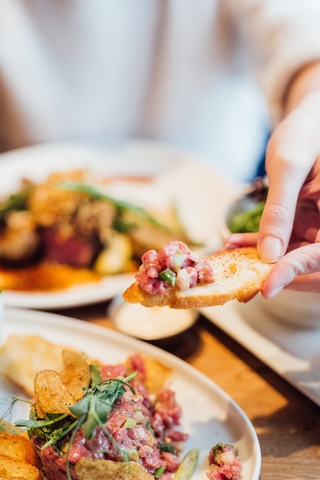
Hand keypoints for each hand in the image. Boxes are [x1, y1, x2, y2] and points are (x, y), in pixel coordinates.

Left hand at [226, 65, 319, 297]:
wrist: (308, 119)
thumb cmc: (304, 132)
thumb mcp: (288, 167)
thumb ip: (279, 211)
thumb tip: (268, 255)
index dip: (293, 273)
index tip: (265, 287)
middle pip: (310, 265)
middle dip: (275, 275)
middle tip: (240, 283)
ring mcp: (318, 226)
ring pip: (292, 257)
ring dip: (260, 261)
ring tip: (228, 258)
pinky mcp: (303, 222)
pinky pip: (282, 242)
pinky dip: (258, 245)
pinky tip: (234, 242)